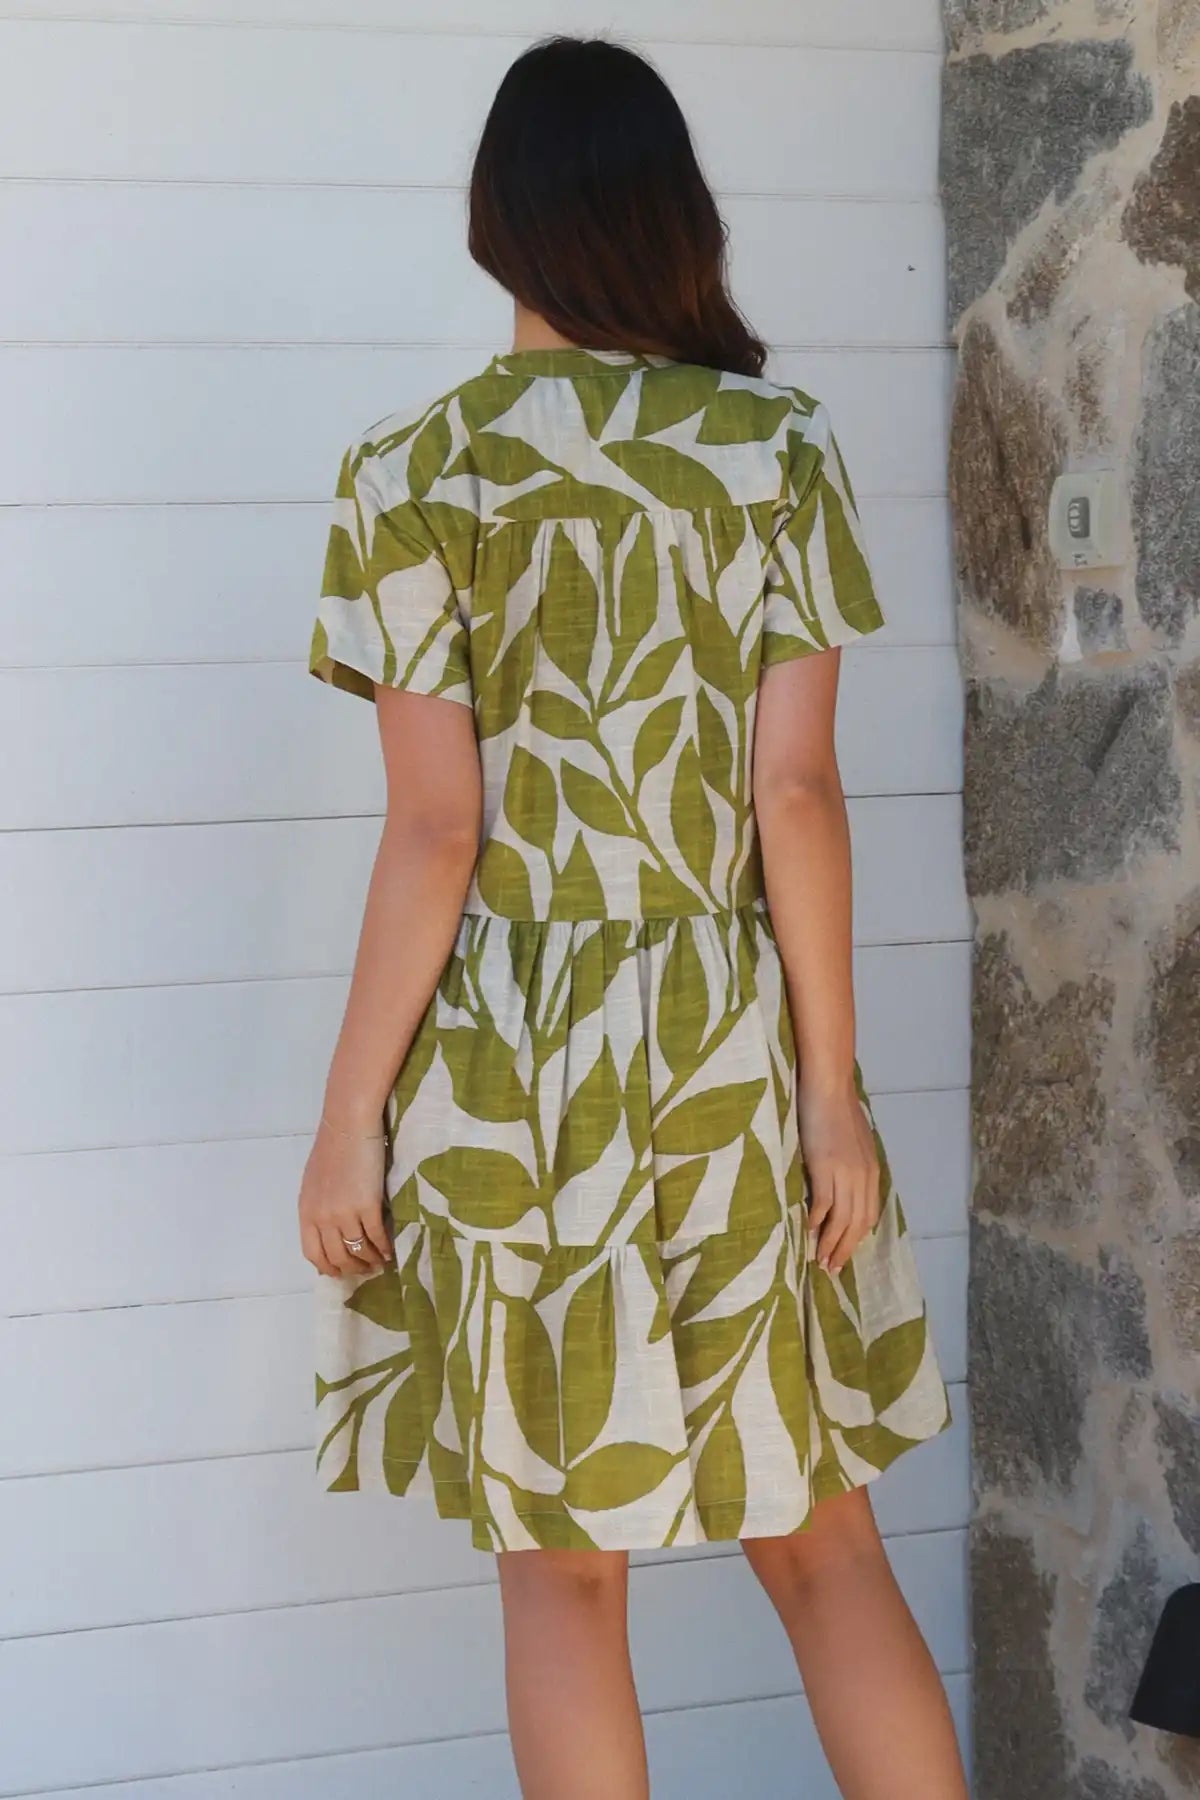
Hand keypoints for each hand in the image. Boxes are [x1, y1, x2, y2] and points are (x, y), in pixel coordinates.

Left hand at [298, 1118, 392, 1277]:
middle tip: (365, 1270)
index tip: (341, 1272)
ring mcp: (344, 1214)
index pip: (313, 1253)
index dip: (328, 1267)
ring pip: (357, 1251)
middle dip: (352, 1268)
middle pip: (337, 1257)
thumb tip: (328, 1228)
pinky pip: (376, 1237)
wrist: (349, 1125)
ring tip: (380, 1262)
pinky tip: (391, 1251)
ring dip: (370, 1261)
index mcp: (306, 1212)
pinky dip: (384, 1248)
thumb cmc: (333, 1148)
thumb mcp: (315, 1183)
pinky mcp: (367, 1206)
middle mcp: (322, 1218)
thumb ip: (318, 1207)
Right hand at [797, 1073, 881, 1276]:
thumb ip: (851, 1167)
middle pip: (857, 1223)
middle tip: (830, 1269)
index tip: (842, 1255)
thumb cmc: (836, 1111)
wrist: (828, 1086)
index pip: (868, 1216)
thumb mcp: (853, 1144)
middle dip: (844, 1249)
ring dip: (831, 1243)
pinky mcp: (826, 1166)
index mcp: (871, 1172)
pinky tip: (809, 1230)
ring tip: (819, 1259)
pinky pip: (824, 1203)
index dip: (855, 1239)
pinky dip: (817, 1220)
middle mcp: (863, 1176)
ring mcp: (846, 1172)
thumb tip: (840, 1190)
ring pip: (842, 1219)